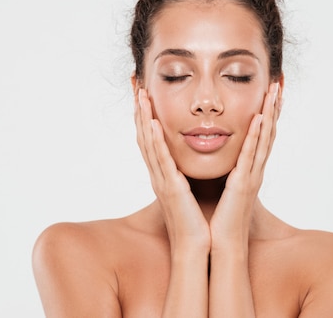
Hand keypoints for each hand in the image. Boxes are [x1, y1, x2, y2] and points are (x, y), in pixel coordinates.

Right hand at [135, 88, 210, 251]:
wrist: (195, 247)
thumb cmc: (194, 221)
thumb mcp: (187, 192)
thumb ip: (183, 174)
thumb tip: (186, 161)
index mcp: (163, 175)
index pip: (150, 139)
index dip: (144, 117)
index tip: (143, 95)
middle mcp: (158, 175)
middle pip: (144, 137)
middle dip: (140, 111)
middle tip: (136, 87)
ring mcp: (162, 181)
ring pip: (149, 144)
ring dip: (145, 119)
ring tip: (141, 96)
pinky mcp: (172, 189)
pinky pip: (162, 160)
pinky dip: (157, 141)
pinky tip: (155, 123)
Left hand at [209, 82, 281, 248]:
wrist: (220, 244)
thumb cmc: (220, 218)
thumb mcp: (225, 188)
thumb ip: (227, 171)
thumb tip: (223, 158)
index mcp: (248, 170)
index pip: (261, 135)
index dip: (267, 113)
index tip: (270, 92)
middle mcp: (254, 170)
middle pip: (268, 132)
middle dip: (273, 106)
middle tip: (278, 83)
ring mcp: (251, 176)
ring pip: (264, 138)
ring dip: (269, 113)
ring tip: (274, 91)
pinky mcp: (243, 184)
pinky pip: (250, 156)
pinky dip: (256, 136)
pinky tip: (259, 118)